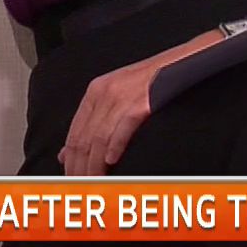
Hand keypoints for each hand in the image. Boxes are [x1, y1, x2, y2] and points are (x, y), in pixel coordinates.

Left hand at [61, 31, 218, 175]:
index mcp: (96, 91)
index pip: (74, 133)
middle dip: (79, 166)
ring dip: (94, 164)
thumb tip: (66, 152)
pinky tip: (111, 160)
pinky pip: (123, 128)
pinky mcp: (141, 102)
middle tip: (79, 185)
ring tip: (93, 181)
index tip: (70, 176)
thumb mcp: (115, 94)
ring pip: (99, 138)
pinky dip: (115, 146)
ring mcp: (123, 97)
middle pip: (84, 139)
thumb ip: (93, 121)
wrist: (179, 61)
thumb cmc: (151, 80)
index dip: (70, 159)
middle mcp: (105, 93)